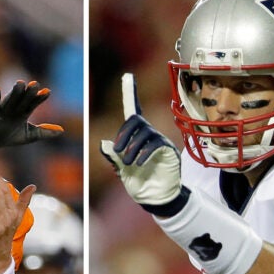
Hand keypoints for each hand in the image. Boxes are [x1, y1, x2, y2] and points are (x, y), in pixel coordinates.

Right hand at [0, 81, 63, 150]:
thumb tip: (62, 131)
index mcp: (23, 113)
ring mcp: (2, 112)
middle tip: (35, 84)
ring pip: (9, 100)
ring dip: (14, 93)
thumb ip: (44, 132)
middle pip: (22, 100)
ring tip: (20, 83)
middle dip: (29, 93)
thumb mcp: (29, 136)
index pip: (33, 104)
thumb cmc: (9, 135)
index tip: (48, 92)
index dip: (39, 98)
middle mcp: (13, 109)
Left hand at [100, 73, 181, 206]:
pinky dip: (144, 153)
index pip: (132, 109)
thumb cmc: (138, 182)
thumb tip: (104, 143)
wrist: (154, 197)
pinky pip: (155, 144)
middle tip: (118, 152)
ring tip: (128, 164)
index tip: (127, 75)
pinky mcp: (168, 150)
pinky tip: (139, 164)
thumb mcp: (119, 169)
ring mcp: (159, 141)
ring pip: (144, 132)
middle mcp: (148, 134)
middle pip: (135, 120)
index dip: (129, 92)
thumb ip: (112, 156)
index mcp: (135, 135)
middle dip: (124, 134)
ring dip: (132, 148)